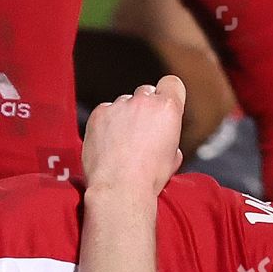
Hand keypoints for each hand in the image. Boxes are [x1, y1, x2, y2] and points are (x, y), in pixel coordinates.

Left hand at [81, 76, 185, 197]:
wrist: (119, 188)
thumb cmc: (148, 177)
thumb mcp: (174, 156)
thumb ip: (169, 136)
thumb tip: (163, 138)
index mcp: (168, 109)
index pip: (172, 83)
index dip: (169, 93)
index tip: (164, 103)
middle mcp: (144, 101)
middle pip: (146, 92)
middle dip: (145, 107)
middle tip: (141, 130)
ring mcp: (119, 106)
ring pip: (124, 103)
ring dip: (124, 116)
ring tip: (121, 142)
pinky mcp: (99, 113)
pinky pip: (105, 112)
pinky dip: (106, 123)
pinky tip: (108, 143)